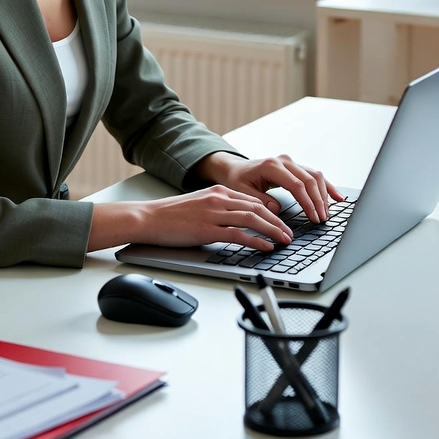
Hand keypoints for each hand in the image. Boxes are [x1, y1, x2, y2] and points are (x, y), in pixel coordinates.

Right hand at [88, 185, 295, 252]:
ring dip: (272, 231)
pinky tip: (265, 247)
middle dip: (278, 222)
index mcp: (218, 191)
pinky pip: (238, 234)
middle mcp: (219, 198)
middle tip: (289, 234)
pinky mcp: (207, 229)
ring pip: (252, 219)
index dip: (272, 212)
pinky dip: (256, 240)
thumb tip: (238, 221)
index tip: (282, 223)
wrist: (149, 218)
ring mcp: (213, 213)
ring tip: (284, 241)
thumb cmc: (170, 215)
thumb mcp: (199, 204)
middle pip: (258, 208)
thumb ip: (218, 209)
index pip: (253, 200)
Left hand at [195, 152, 342, 223]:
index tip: (314, 218)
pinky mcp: (295, 167)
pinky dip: (327, 186)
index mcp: (272, 166)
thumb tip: (277, 210)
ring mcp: (291, 162)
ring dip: (324, 195)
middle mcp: (284, 161)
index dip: (308, 202)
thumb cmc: (237, 180)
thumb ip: (260, 201)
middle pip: (310, 180)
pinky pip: (315, 175)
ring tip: (326, 214)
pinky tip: (337, 198)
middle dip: (319, 201)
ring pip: (315, 176)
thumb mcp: (242, 192)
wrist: (234, 168)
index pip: (297, 185)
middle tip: (322, 220)